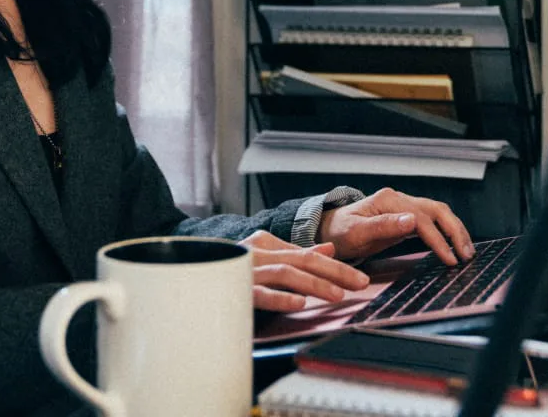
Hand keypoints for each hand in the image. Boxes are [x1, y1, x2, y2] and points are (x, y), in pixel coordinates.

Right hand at [239, 230, 370, 311]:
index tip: (360, 278)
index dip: (336, 266)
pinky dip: (280, 298)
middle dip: (334, 272)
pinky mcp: (232, 289)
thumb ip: (296, 254)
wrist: (187, 277)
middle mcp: (256, 253)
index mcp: (265, 243)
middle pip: (301, 260)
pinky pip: (259, 293)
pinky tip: (299, 304)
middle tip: (359, 283)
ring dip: (313, 284)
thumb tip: (328, 250)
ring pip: (285, 273)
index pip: (307, 254)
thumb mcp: (267, 258)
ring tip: (336, 294)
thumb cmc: (231, 272)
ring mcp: (244, 270)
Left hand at [317, 188, 473, 265]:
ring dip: (454, 230)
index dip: (438, 239)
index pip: (421, 218)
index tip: (449, 258)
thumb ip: (383, 226)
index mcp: (388, 200)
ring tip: (466, 252)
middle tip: (466, 254)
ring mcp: (403, 207)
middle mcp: (399, 199)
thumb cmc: (339, 232)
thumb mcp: (356, 233)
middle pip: (436, 210)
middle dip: (455, 231)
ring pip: (438, 213)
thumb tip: (411, 221)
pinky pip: (431, 221)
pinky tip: (453, 246)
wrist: (330, 230)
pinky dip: (445, 232)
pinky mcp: (405, 217)